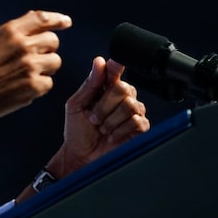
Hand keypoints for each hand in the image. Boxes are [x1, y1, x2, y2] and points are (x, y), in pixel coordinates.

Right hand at [0, 10, 71, 127]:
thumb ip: (11, 31)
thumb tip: (34, 20)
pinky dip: (38, 86)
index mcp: (10, 31)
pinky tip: (21, 88)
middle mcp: (23, 46)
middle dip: (47, 49)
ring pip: (55, 62)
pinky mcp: (33, 87)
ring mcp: (30, 66)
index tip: (66, 22)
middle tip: (34, 58)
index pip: (42, 19)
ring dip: (45, 68)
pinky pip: (49, 83)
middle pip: (53, 41)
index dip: (57, 19)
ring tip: (25, 75)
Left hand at [53, 57, 149, 173]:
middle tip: (94, 118)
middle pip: (123, 88)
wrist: (81, 155)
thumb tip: (99, 62)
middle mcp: (122, 97)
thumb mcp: (77, 105)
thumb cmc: (77, 131)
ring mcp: (133, 112)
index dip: (115, 67)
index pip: (114, 71)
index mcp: (105, 88)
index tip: (114, 64)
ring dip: (111, 120)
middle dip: (105, 106)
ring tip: (103, 128)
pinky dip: (121, 130)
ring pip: (131, 105)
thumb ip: (90, 84)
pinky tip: (113, 135)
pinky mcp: (141, 127)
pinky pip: (138, 121)